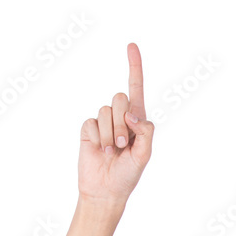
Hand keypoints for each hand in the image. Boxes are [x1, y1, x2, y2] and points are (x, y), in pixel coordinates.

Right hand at [78, 42, 153, 204]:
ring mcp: (104, 122)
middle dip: (123, 122)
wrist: (105, 190)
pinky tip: (100, 150)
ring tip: (112, 151)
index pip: (136, 88)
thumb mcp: (144, 155)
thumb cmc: (127, 175)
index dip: (134, 66)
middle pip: (121, 98)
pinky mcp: (89, 128)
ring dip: (111, 133)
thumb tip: (132, 114)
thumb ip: (146, 131)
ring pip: (106, 110)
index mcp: (137, 120)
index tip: (131, 45)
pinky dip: (99, 138)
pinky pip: (92, 122)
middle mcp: (120, 117)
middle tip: (124, 145)